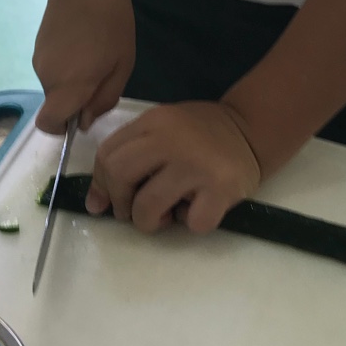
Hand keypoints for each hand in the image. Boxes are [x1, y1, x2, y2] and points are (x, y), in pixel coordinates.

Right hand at [33, 0, 134, 134]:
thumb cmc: (112, 26)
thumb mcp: (121, 68)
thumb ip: (103, 100)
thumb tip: (83, 121)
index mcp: (67, 87)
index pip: (48, 123)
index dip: (61, 129)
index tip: (80, 117)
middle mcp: (46, 77)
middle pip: (55, 102)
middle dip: (74, 99)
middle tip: (101, 74)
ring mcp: (38, 59)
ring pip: (54, 83)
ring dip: (71, 79)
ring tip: (93, 53)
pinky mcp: (38, 44)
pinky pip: (51, 66)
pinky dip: (64, 63)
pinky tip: (82, 42)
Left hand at [87, 101, 260, 233]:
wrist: (250, 130)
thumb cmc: (198, 135)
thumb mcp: (161, 131)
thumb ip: (129, 156)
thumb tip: (95, 204)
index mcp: (153, 122)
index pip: (107, 155)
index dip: (101, 184)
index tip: (108, 201)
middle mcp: (171, 139)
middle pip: (120, 175)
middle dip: (120, 203)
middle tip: (134, 210)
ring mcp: (197, 165)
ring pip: (147, 207)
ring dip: (150, 222)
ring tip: (167, 213)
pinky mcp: (221, 189)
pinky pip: (191, 223)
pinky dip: (190, 223)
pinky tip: (198, 208)